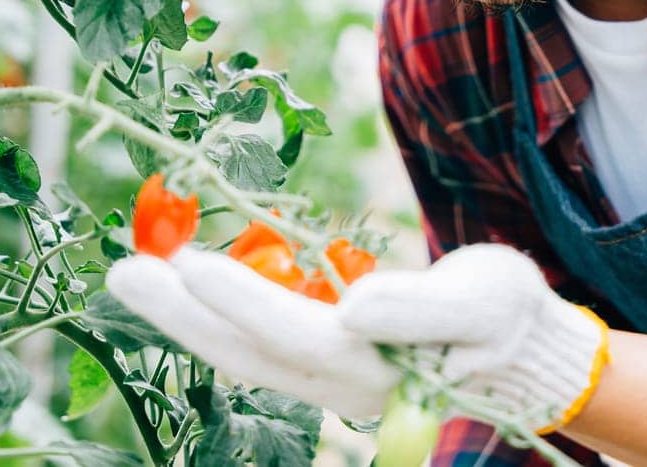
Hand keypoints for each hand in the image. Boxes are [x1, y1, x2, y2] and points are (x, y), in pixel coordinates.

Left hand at [105, 243, 608, 431]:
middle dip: (181, 314)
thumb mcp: (480, 303)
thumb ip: (419, 308)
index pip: (294, 334)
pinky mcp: (328, 355)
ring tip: (134, 275)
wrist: (524, 348)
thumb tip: (355, 307)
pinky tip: (186, 286)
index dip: (241, 301)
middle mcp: (340, 380)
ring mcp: (329, 371)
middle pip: (246, 351)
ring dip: (186, 314)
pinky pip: (257, 337)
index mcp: (376, 368)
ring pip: (242, 349)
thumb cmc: (508, 318)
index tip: (188, 265)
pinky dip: (217, 313)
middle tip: (122, 273)